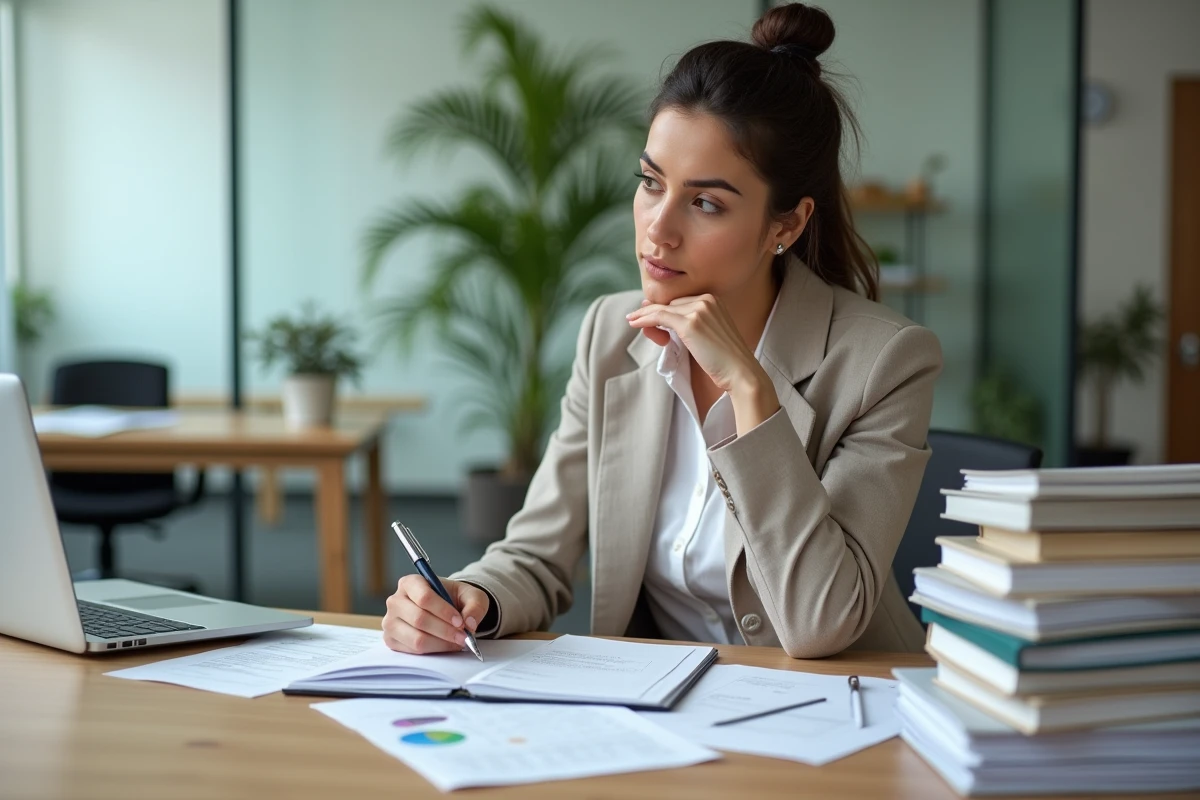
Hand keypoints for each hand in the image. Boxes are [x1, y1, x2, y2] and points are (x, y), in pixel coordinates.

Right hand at [382, 575, 489, 653]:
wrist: (444, 609)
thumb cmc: (454, 598)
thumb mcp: (471, 595)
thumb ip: (474, 606)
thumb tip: (470, 623)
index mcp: (410, 583)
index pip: (424, 597)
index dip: (443, 611)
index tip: (460, 621)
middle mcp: (396, 601)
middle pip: (419, 619)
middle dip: (445, 631)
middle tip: (463, 636)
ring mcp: (390, 621)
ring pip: (416, 638)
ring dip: (441, 643)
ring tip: (457, 642)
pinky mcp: (392, 640)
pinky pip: (413, 651)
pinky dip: (433, 650)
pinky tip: (446, 645)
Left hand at [626, 294, 759, 392]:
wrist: (740, 372)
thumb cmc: (725, 360)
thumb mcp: (709, 335)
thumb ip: (692, 325)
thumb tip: (665, 320)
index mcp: (714, 300)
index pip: (680, 302)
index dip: (664, 312)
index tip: (648, 316)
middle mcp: (707, 299)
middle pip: (670, 304)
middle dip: (655, 315)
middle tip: (641, 326)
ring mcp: (699, 310)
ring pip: (663, 309)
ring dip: (645, 317)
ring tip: (632, 321)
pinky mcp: (690, 323)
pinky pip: (660, 317)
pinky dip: (645, 319)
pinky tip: (634, 322)